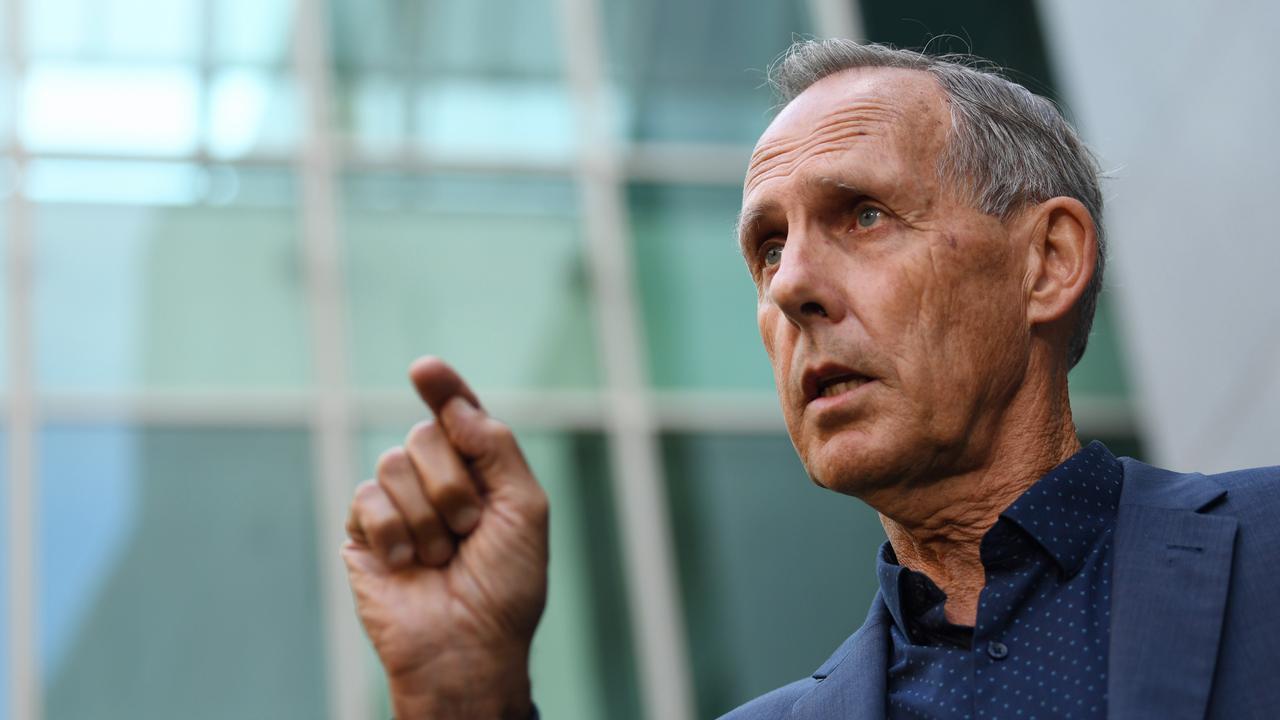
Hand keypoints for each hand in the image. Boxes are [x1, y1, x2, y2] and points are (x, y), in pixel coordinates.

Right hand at [342, 357, 548, 719]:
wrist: (468, 645)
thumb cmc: (506, 585)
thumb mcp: (524, 508)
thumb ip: (495, 446)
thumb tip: (455, 405)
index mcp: (479, 472)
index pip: (458, 416)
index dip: (443, 388)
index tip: (425, 368)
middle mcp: (435, 481)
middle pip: (425, 435)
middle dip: (453, 485)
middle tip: (469, 530)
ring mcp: (397, 505)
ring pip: (393, 464)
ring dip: (427, 517)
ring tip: (441, 556)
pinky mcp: (362, 532)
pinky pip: (365, 498)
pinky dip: (394, 531)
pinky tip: (409, 564)